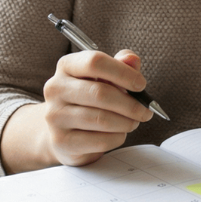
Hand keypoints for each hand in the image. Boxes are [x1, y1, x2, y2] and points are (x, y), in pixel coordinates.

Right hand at [39, 49, 153, 166]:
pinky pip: (100, 141)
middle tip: (144, 111)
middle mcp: (55, 88)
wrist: (63, 132)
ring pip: (102, 119)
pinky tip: (118, 134)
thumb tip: (132, 59)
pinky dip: (117, 138)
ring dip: (126, 122)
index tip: (141, 85)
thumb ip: (120, 65)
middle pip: (100, 93)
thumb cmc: (88, 99)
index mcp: (66, 66)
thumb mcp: (104, 77)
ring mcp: (55, 116)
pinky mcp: (62, 141)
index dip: (123, 73)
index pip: (95, 62)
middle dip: (130, 104)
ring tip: (133, 122)